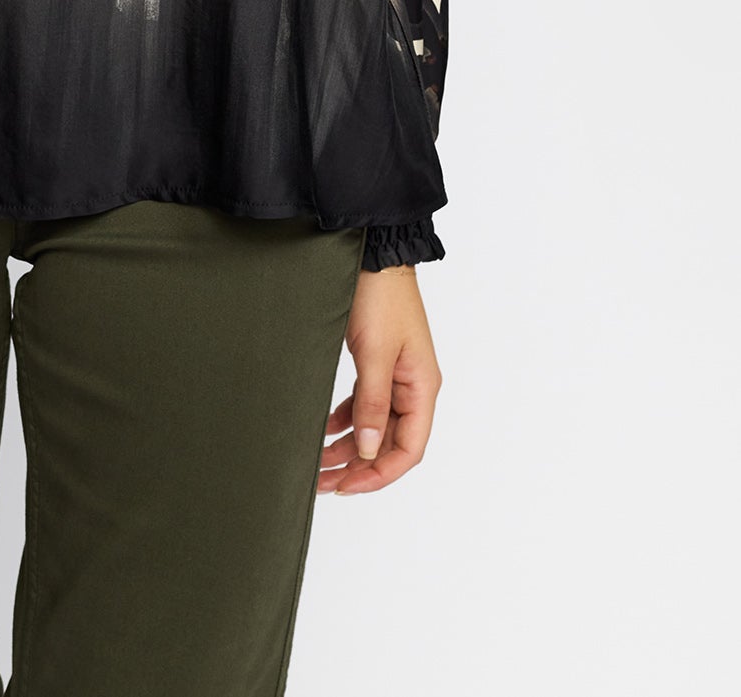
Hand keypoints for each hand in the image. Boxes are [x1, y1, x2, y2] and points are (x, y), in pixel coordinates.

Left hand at [317, 263, 440, 494]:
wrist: (374, 255)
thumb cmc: (381, 297)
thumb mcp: (375, 353)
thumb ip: (371, 403)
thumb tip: (367, 449)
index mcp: (422, 388)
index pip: (408, 449)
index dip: (379, 473)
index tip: (347, 486)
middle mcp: (413, 387)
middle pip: (390, 443)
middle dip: (359, 466)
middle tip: (323, 483)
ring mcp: (396, 376)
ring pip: (375, 426)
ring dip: (350, 446)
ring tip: (318, 464)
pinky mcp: (378, 364)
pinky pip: (365, 404)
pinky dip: (345, 420)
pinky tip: (324, 430)